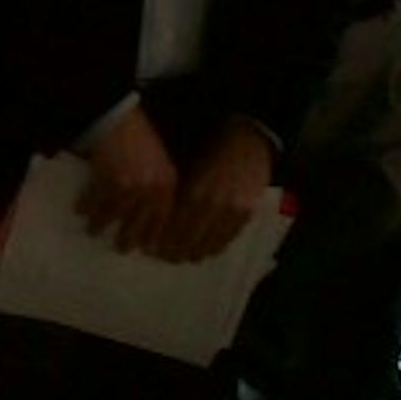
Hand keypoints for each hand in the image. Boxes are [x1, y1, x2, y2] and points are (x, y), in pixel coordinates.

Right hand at [75, 105, 177, 256]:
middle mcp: (153, 191)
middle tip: (120, 247)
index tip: (147, 250)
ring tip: (93, 230)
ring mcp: (131, 188)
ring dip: (100, 226)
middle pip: (140, 227)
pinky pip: (95, 203)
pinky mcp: (109, 182)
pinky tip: (81, 210)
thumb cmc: (139, 136)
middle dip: (128, 240)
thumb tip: (150, 219)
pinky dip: (86, 208)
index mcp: (168, 185)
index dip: (154, 239)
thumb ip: (159, 189)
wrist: (118, 114)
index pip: (164, 223)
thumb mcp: (159, 162)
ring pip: (114, 218)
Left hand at [157, 118, 273, 262]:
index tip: (153, 249)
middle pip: (190, 239)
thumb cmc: (210, 152)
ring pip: (210, 244)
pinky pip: (228, 239)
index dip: (163, 241)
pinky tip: (206, 252)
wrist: (247, 141)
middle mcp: (212, 205)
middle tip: (166, 258)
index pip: (174, 226)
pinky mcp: (247, 214)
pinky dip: (215, 248)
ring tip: (185, 258)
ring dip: (195, 253)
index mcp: (193, 192)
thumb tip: (158, 219)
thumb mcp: (188, 169)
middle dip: (176, 252)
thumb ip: (177, 194)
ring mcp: (232, 212)